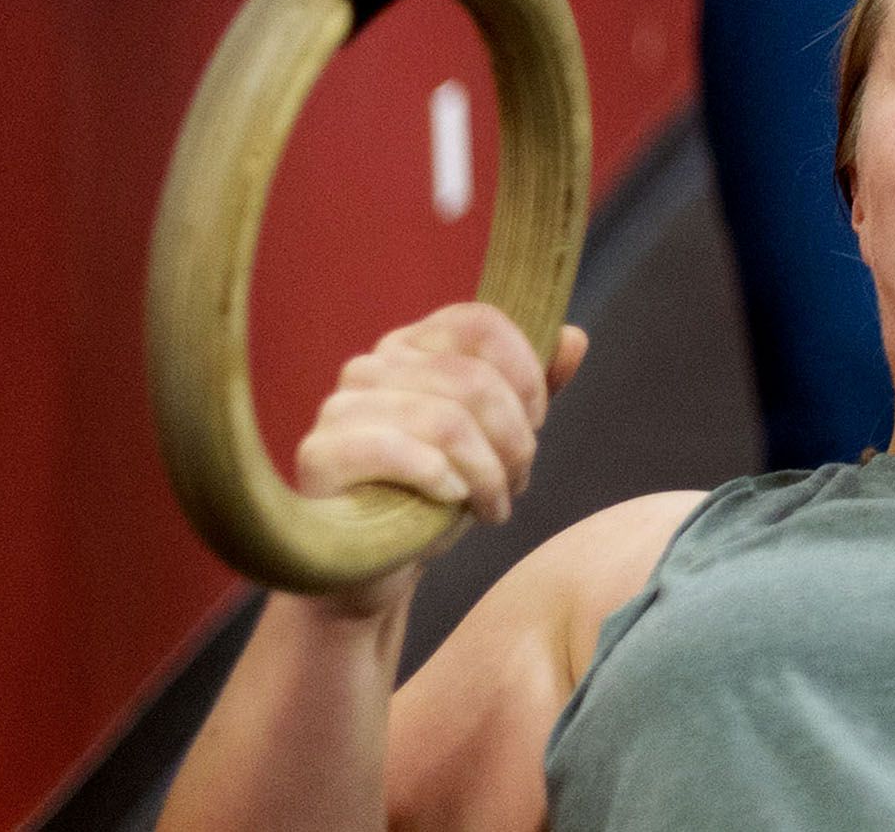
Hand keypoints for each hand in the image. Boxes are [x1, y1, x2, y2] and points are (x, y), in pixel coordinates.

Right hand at [291, 304, 590, 615]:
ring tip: (494, 505)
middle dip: (513, 439)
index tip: (537, 421)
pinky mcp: (321, 456)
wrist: (372, 570)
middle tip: (518, 480)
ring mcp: (340, 408)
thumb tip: (573, 338)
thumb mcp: (493, 439)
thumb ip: (530, 389)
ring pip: (447, 421)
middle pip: (473, 379)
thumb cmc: (434, 496)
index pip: (479, 324)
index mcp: (412, 346)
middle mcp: (371, 365)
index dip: (524, 373)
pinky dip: (444, 482)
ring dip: (487, 473)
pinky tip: (452, 502)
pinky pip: (401, 453)